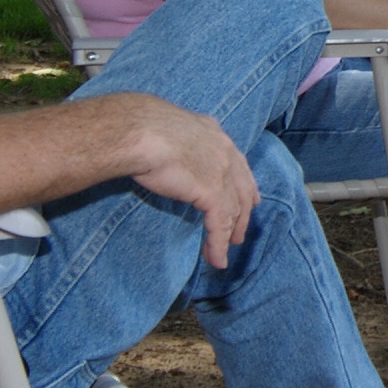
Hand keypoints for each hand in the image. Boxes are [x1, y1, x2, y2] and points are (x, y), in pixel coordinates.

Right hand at [108, 94, 259, 266]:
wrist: (138, 131)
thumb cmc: (139, 127)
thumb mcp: (165, 129)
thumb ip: (176, 143)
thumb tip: (167, 153)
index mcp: (213, 132)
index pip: (237, 163)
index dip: (244, 186)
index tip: (250, 201)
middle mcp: (223, 150)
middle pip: (242, 189)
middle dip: (242, 215)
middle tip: (238, 235)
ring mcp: (221, 171)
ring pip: (232, 211)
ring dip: (227, 236)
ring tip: (221, 254)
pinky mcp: (211, 191)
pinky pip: (219, 225)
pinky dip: (218, 245)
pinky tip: (216, 259)